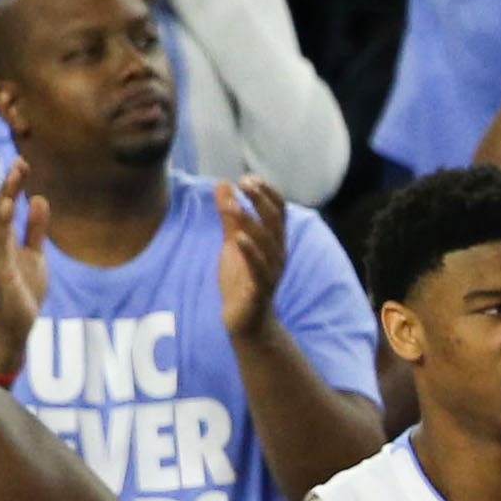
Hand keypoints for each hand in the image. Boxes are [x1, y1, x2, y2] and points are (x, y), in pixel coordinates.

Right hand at [0, 159, 50, 378]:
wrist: (14, 324)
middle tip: (21, 161)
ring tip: (13, 177)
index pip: (8, 204)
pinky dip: (1, 223)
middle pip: (1, 207)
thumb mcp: (35, 253)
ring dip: (4, 198)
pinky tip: (7, 206)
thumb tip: (40, 198)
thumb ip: (36, 229)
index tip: (24, 162)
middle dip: (9, 185)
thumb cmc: (22, 289)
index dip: (15, 183)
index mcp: (5, 238)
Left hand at [215, 177, 288, 339]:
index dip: (266, 192)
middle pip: (275, 221)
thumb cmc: (242, 280)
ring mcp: (271, 271)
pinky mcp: (261, 289)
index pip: (278, 210)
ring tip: (233, 206)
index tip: (248, 178)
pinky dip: (250, 252)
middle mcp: (278, 253)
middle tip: (245, 183)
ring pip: (266, 243)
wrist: (246, 322)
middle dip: (260, 200)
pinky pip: (259, 269)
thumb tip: (222, 184)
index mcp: (274, 241)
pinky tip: (238, 238)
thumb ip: (229, 215)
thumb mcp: (232, 243)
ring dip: (250, 222)